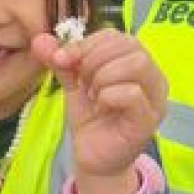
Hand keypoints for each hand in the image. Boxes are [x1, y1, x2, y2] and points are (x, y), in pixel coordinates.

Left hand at [32, 28, 166, 193]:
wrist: (92, 158)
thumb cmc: (90, 119)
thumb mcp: (72, 84)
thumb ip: (60, 61)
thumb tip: (39, 39)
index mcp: (137, 62)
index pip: (117, 35)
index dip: (87, 43)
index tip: (64, 60)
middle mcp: (153, 77)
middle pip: (130, 45)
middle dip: (95, 60)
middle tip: (83, 83)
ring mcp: (155, 99)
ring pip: (136, 64)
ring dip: (104, 76)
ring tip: (94, 95)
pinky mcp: (148, 120)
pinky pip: (132, 93)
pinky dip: (108, 96)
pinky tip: (101, 109)